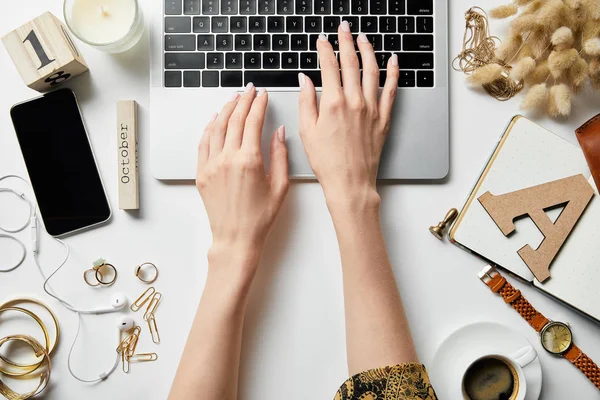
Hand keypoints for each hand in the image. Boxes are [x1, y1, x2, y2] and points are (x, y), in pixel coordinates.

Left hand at [196, 84, 288, 274]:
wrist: (236, 238)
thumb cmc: (260, 217)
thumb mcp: (280, 186)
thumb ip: (280, 155)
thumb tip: (278, 132)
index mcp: (249, 160)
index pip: (253, 122)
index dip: (258, 105)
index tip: (262, 95)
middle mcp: (227, 158)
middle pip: (234, 119)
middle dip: (243, 101)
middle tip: (249, 91)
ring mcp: (211, 165)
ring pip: (216, 127)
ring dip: (225, 109)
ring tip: (234, 99)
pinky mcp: (202, 173)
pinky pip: (203, 143)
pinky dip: (209, 127)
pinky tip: (214, 119)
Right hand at [298, 23, 398, 211]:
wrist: (350, 183)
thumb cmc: (327, 162)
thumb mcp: (306, 132)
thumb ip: (306, 102)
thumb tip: (305, 80)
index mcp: (333, 104)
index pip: (329, 67)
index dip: (325, 50)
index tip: (322, 41)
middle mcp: (355, 102)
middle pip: (351, 63)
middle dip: (346, 41)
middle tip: (343, 28)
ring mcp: (371, 109)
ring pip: (372, 71)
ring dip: (368, 51)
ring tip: (363, 39)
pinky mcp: (383, 119)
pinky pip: (391, 90)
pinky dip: (393, 73)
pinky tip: (393, 61)